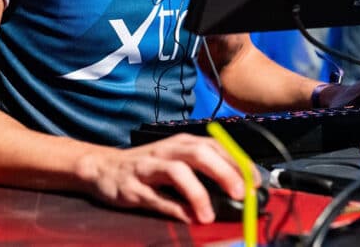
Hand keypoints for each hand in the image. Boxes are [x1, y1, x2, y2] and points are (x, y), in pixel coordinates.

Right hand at [83, 133, 255, 223]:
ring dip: (197, 193)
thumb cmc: (148, 167)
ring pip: (178, 171)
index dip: (238, 162)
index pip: (217, 146)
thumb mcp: (177, 160)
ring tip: (209, 214)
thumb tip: (237, 187)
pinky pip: (155, 197)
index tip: (255, 181)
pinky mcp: (133, 186)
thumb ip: (204, 170)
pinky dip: (172, 208)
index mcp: (183, 143)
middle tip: (239, 193)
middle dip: (223, 172)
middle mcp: (168, 150)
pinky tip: (186, 217)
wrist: (104, 167)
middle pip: (201, 154)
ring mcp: (150, 167)